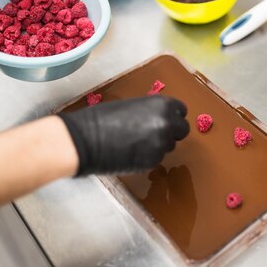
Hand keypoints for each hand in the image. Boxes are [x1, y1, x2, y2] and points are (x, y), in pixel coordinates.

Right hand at [59, 96, 189, 175]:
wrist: (85, 139)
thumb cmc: (102, 118)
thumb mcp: (132, 105)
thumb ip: (151, 111)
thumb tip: (160, 118)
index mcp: (162, 105)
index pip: (181, 111)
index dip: (173, 116)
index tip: (166, 120)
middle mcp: (167, 124)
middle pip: (181, 130)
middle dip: (171, 132)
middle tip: (153, 134)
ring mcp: (161, 144)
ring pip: (169, 146)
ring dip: (158, 145)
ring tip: (136, 143)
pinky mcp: (152, 162)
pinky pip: (156, 158)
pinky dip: (147, 157)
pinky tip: (130, 153)